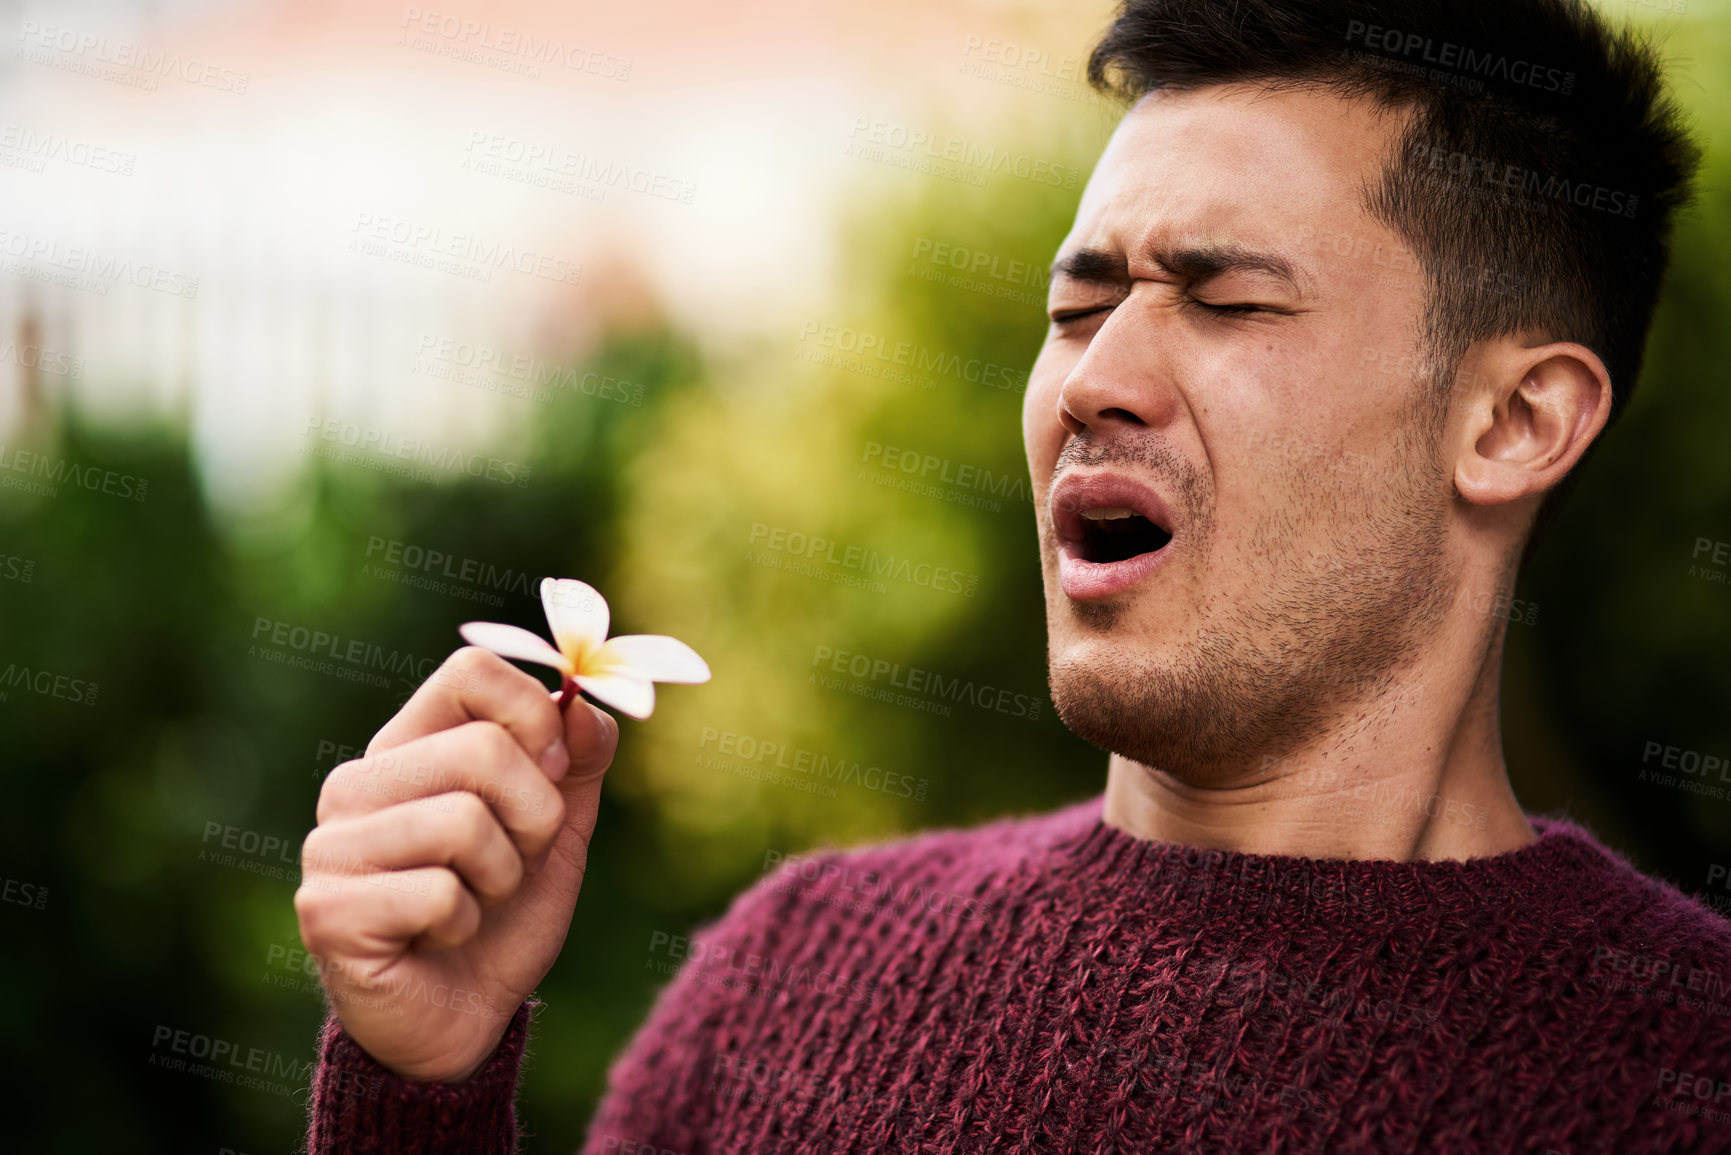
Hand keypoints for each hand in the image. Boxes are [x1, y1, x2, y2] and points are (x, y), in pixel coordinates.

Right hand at [293, 646, 616, 1080]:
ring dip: (502, 877)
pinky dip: (465, 923)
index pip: (471, 671)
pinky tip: (439, 938)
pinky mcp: (326, 911)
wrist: (465, 1020)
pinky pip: (438, 893)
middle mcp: (357, 783)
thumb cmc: (505, 912)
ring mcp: (332, 845)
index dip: (535, 716)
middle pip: (484, 747)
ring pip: (464, 821)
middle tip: (516, 863)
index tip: (553, 773)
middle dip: (535, 818)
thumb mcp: (559, 826)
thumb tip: (581, 702)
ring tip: (476, 901)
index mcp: (410, 745)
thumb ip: (578, 756)